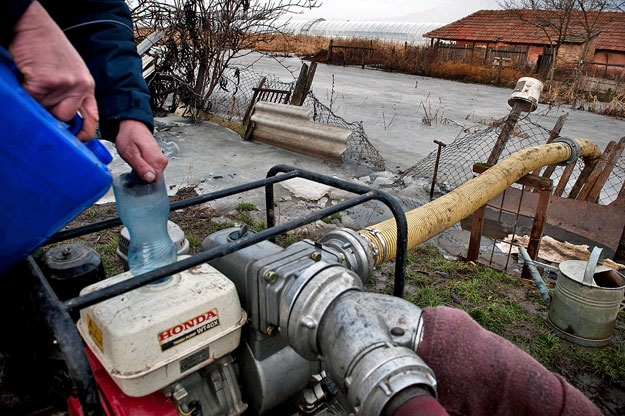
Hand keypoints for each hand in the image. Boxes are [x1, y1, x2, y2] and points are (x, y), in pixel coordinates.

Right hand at [8, 1, 97, 139]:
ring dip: (35, 100)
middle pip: (65, 118)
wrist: (33, 25)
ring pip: (45, 110)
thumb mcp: (70, 72)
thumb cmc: (48, 47)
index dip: (83, 133)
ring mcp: (65, 84)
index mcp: (87, 86)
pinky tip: (27, 77)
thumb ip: (71, 94)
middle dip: (49, 114)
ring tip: (34, 82)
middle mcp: (80, 86)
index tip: (76, 140)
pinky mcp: (47, 81)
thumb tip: (65, 120)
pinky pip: (32, 99)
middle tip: (40, 99)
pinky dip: (25, 92)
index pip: (91, 118)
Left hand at [115, 120, 167, 181]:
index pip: (155, 182)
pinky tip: (138, 163)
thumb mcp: (130, 153)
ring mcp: (161, 160)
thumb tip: (150, 179)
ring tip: (134, 164)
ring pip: (153, 175)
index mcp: (157, 161)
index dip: (144, 183)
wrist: (132, 126)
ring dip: (142, 174)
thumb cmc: (129, 137)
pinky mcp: (158, 159)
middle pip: (154, 180)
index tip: (135, 179)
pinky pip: (152, 170)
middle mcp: (162, 161)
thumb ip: (141, 167)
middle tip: (132, 169)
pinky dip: (144, 170)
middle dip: (142, 179)